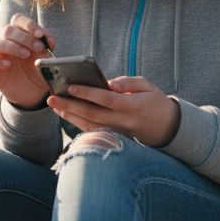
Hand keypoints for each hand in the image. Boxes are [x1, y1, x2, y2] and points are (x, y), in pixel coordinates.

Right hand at [0, 13, 54, 109]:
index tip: (41, 35)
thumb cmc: (38, 69)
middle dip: (25, 38)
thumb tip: (48, 40)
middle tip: (39, 47)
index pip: (18, 19)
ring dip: (11, 46)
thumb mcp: (47, 58)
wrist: (33, 92)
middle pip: (8, 30)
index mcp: (18, 33)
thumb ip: (48, 46)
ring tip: (26, 55)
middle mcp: (4, 41)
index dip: (29, 25)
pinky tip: (8, 65)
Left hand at [48, 76, 181, 146]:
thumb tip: (108, 83)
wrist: (167, 127)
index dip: (88, 94)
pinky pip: (93, 131)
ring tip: (54, 104)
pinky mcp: (114, 137)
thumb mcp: (148, 86)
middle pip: (92, 114)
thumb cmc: (155, 102)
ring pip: (89, 125)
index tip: (71, 86)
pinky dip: (77, 122)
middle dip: (70, 106)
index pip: (106, 99)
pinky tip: (66, 113)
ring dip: (70, 115)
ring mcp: (117, 132)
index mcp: (132, 106)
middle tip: (52, 97)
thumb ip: (127, 83)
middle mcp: (123, 121)